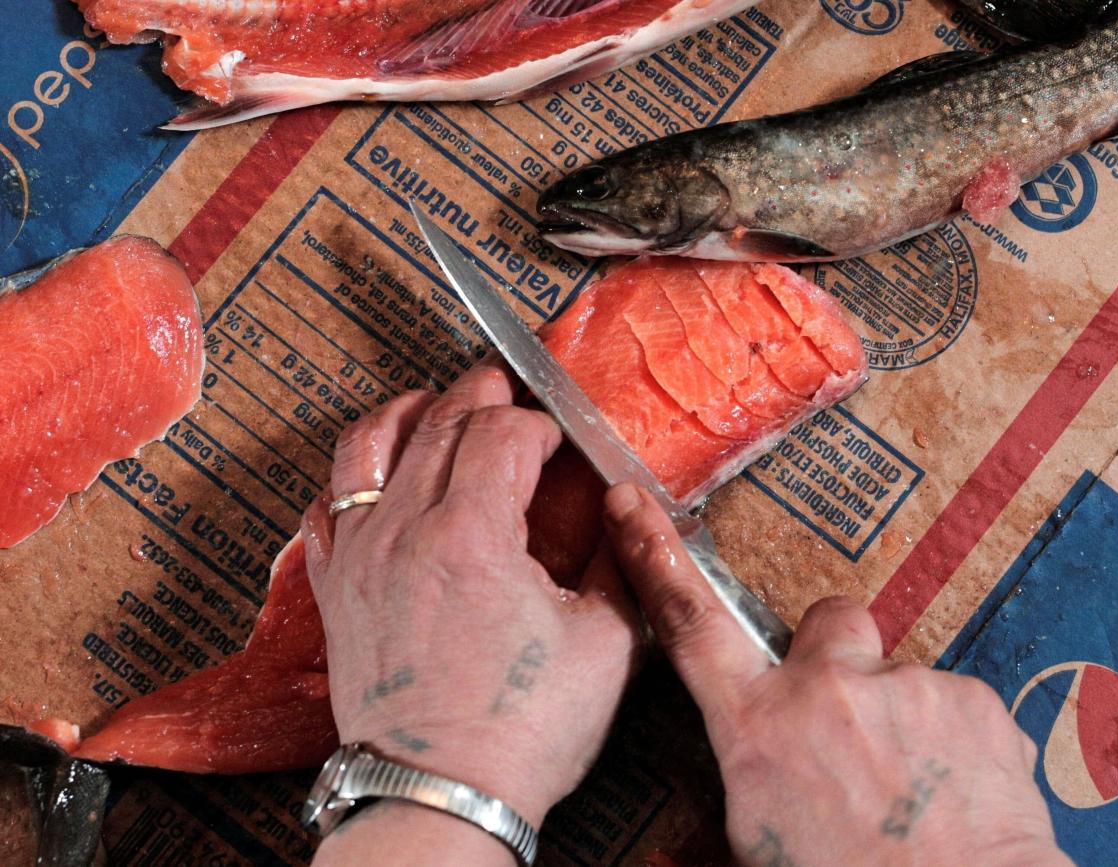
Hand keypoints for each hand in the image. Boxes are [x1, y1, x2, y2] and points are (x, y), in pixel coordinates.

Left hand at [302, 361, 639, 857]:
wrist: (439, 794)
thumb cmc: (522, 731)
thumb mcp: (606, 645)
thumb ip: (622, 565)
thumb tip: (631, 514)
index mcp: (475, 534)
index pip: (503, 431)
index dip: (538, 420)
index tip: (557, 438)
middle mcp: (406, 531)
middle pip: (438, 421)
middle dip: (478, 392)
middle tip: (504, 384)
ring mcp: (361, 556)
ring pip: (367, 447)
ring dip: (405, 411)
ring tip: (431, 401)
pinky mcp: (335, 588)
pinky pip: (328, 503)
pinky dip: (352, 472)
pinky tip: (375, 471)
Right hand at [603, 484, 1069, 866]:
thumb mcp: (756, 842)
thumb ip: (749, 776)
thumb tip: (750, 767)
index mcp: (759, 730)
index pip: (693, 625)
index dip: (656, 559)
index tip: (632, 505)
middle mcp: (827, 691)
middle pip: (828, 622)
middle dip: (838, 658)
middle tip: (852, 725)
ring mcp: (905, 689)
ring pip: (897, 680)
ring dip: (901, 719)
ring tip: (910, 791)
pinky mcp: (971, 700)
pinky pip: (953, 706)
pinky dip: (952, 743)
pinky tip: (950, 794)